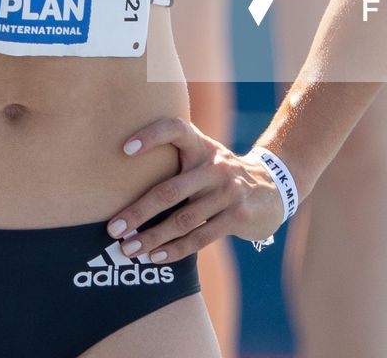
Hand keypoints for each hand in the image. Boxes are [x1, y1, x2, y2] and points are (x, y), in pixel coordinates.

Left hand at [103, 118, 286, 262]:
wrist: (273, 187)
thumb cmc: (219, 174)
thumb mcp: (203, 156)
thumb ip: (174, 159)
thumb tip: (121, 180)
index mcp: (201, 146)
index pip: (175, 129)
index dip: (151, 136)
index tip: (125, 149)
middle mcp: (215, 166)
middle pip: (170, 190)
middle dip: (138, 212)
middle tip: (113, 229)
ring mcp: (228, 192)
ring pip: (183, 220)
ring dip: (152, 238)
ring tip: (128, 249)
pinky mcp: (237, 216)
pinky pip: (200, 237)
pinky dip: (175, 250)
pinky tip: (156, 257)